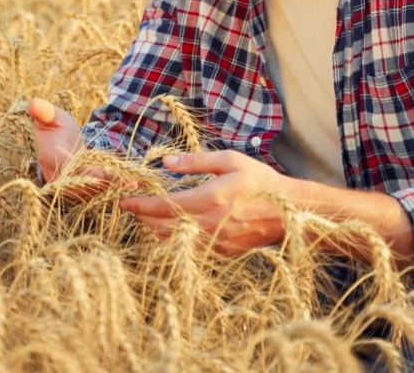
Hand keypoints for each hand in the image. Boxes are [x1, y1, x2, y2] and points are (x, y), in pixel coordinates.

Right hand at [27, 98, 129, 200]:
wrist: (62, 144)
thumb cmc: (56, 127)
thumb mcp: (52, 116)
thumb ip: (44, 112)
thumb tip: (33, 104)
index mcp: (50, 159)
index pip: (62, 167)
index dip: (78, 171)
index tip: (97, 174)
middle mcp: (61, 178)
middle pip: (81, 185)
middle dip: (102, 185)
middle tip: (125, 182)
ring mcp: (74, 186)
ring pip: (94, 190)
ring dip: (114, 188)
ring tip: (134, 184)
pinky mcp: (87, 188)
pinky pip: (103, 189)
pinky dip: (118, 187)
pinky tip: (135, 184)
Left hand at [119, 150, 290, 255]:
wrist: (289, 211)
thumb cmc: (259, 180)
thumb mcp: (229, 161)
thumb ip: (196, 161)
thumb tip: (165, 162)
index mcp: (211, 199)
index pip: (165, 206)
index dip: (141, 205)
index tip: (124, 200)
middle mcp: (211, 224)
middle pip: (163, 227)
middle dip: (143, 218)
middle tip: (132, 208)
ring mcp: (216, 242)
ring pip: (174, 243)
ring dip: (155, 232)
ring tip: (146, 219)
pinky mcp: (222, 253)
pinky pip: (189, 251)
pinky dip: (174, 242)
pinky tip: (170, 231)